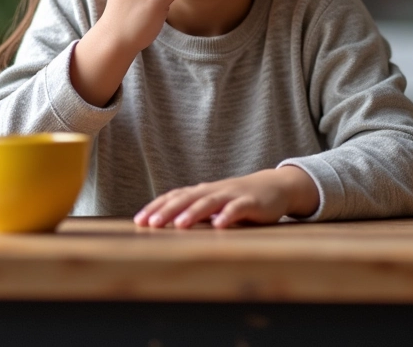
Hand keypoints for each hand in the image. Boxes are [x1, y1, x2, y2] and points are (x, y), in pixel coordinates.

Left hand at [133, 167, 319, 228]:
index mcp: (202, 192)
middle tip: (151, 224)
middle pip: (187, 198)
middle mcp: (213, 190)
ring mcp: (232, 195)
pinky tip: (219, 226)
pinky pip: (238, 208)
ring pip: (210, 202)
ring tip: (180, 224)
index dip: (157, 207)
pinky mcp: (251, 202)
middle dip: (168, 211)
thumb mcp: (214, 205)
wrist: (274, 187)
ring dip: (194, 212)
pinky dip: (228, 215)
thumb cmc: (238, 199)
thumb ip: (194, 212)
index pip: (174, 196)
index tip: (138, 221)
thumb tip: (164, 225)